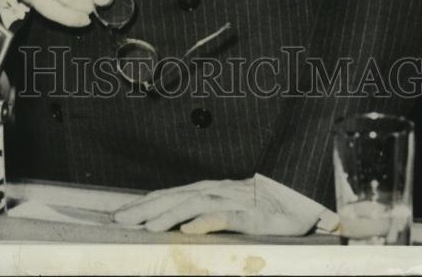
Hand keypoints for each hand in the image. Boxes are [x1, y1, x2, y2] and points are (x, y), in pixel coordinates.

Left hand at [112, 177, 321, 235]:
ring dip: (168, 214)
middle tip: (119, 220)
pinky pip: (224, 218)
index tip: (121, 213)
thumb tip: (180, 224)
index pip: (170, 195)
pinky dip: (205, 221)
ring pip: (194, 205)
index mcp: (209, 190)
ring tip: (147, 226)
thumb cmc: (265, 207)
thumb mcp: (231, 209)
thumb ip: (207, 212)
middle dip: (145, 207)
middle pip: (174, 197)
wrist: (301, 200)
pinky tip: (189, 230)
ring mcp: (232, 201)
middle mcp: (216, 191)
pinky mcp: (250, 216)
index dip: (145, 202)